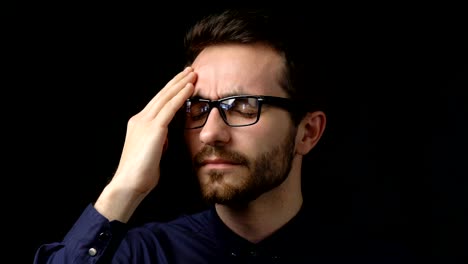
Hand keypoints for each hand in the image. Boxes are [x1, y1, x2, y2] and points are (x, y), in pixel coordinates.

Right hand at [95, 67, 195, 221]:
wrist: (129, 184)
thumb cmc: (141, 174)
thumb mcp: (152, 152)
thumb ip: (158, 141)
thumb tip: (166, 137)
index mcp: (139, 124)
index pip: (158, 102)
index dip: (171, 90)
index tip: (182, 81)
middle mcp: (140, 119)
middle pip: (162, 95)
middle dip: (177, 81)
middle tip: (189, 70)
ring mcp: (146, 122)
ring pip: (166, 97)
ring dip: (181, 83)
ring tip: (193, 73)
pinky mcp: (154, 129)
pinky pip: (170, 108)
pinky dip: (181, 95)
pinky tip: (191, 87)